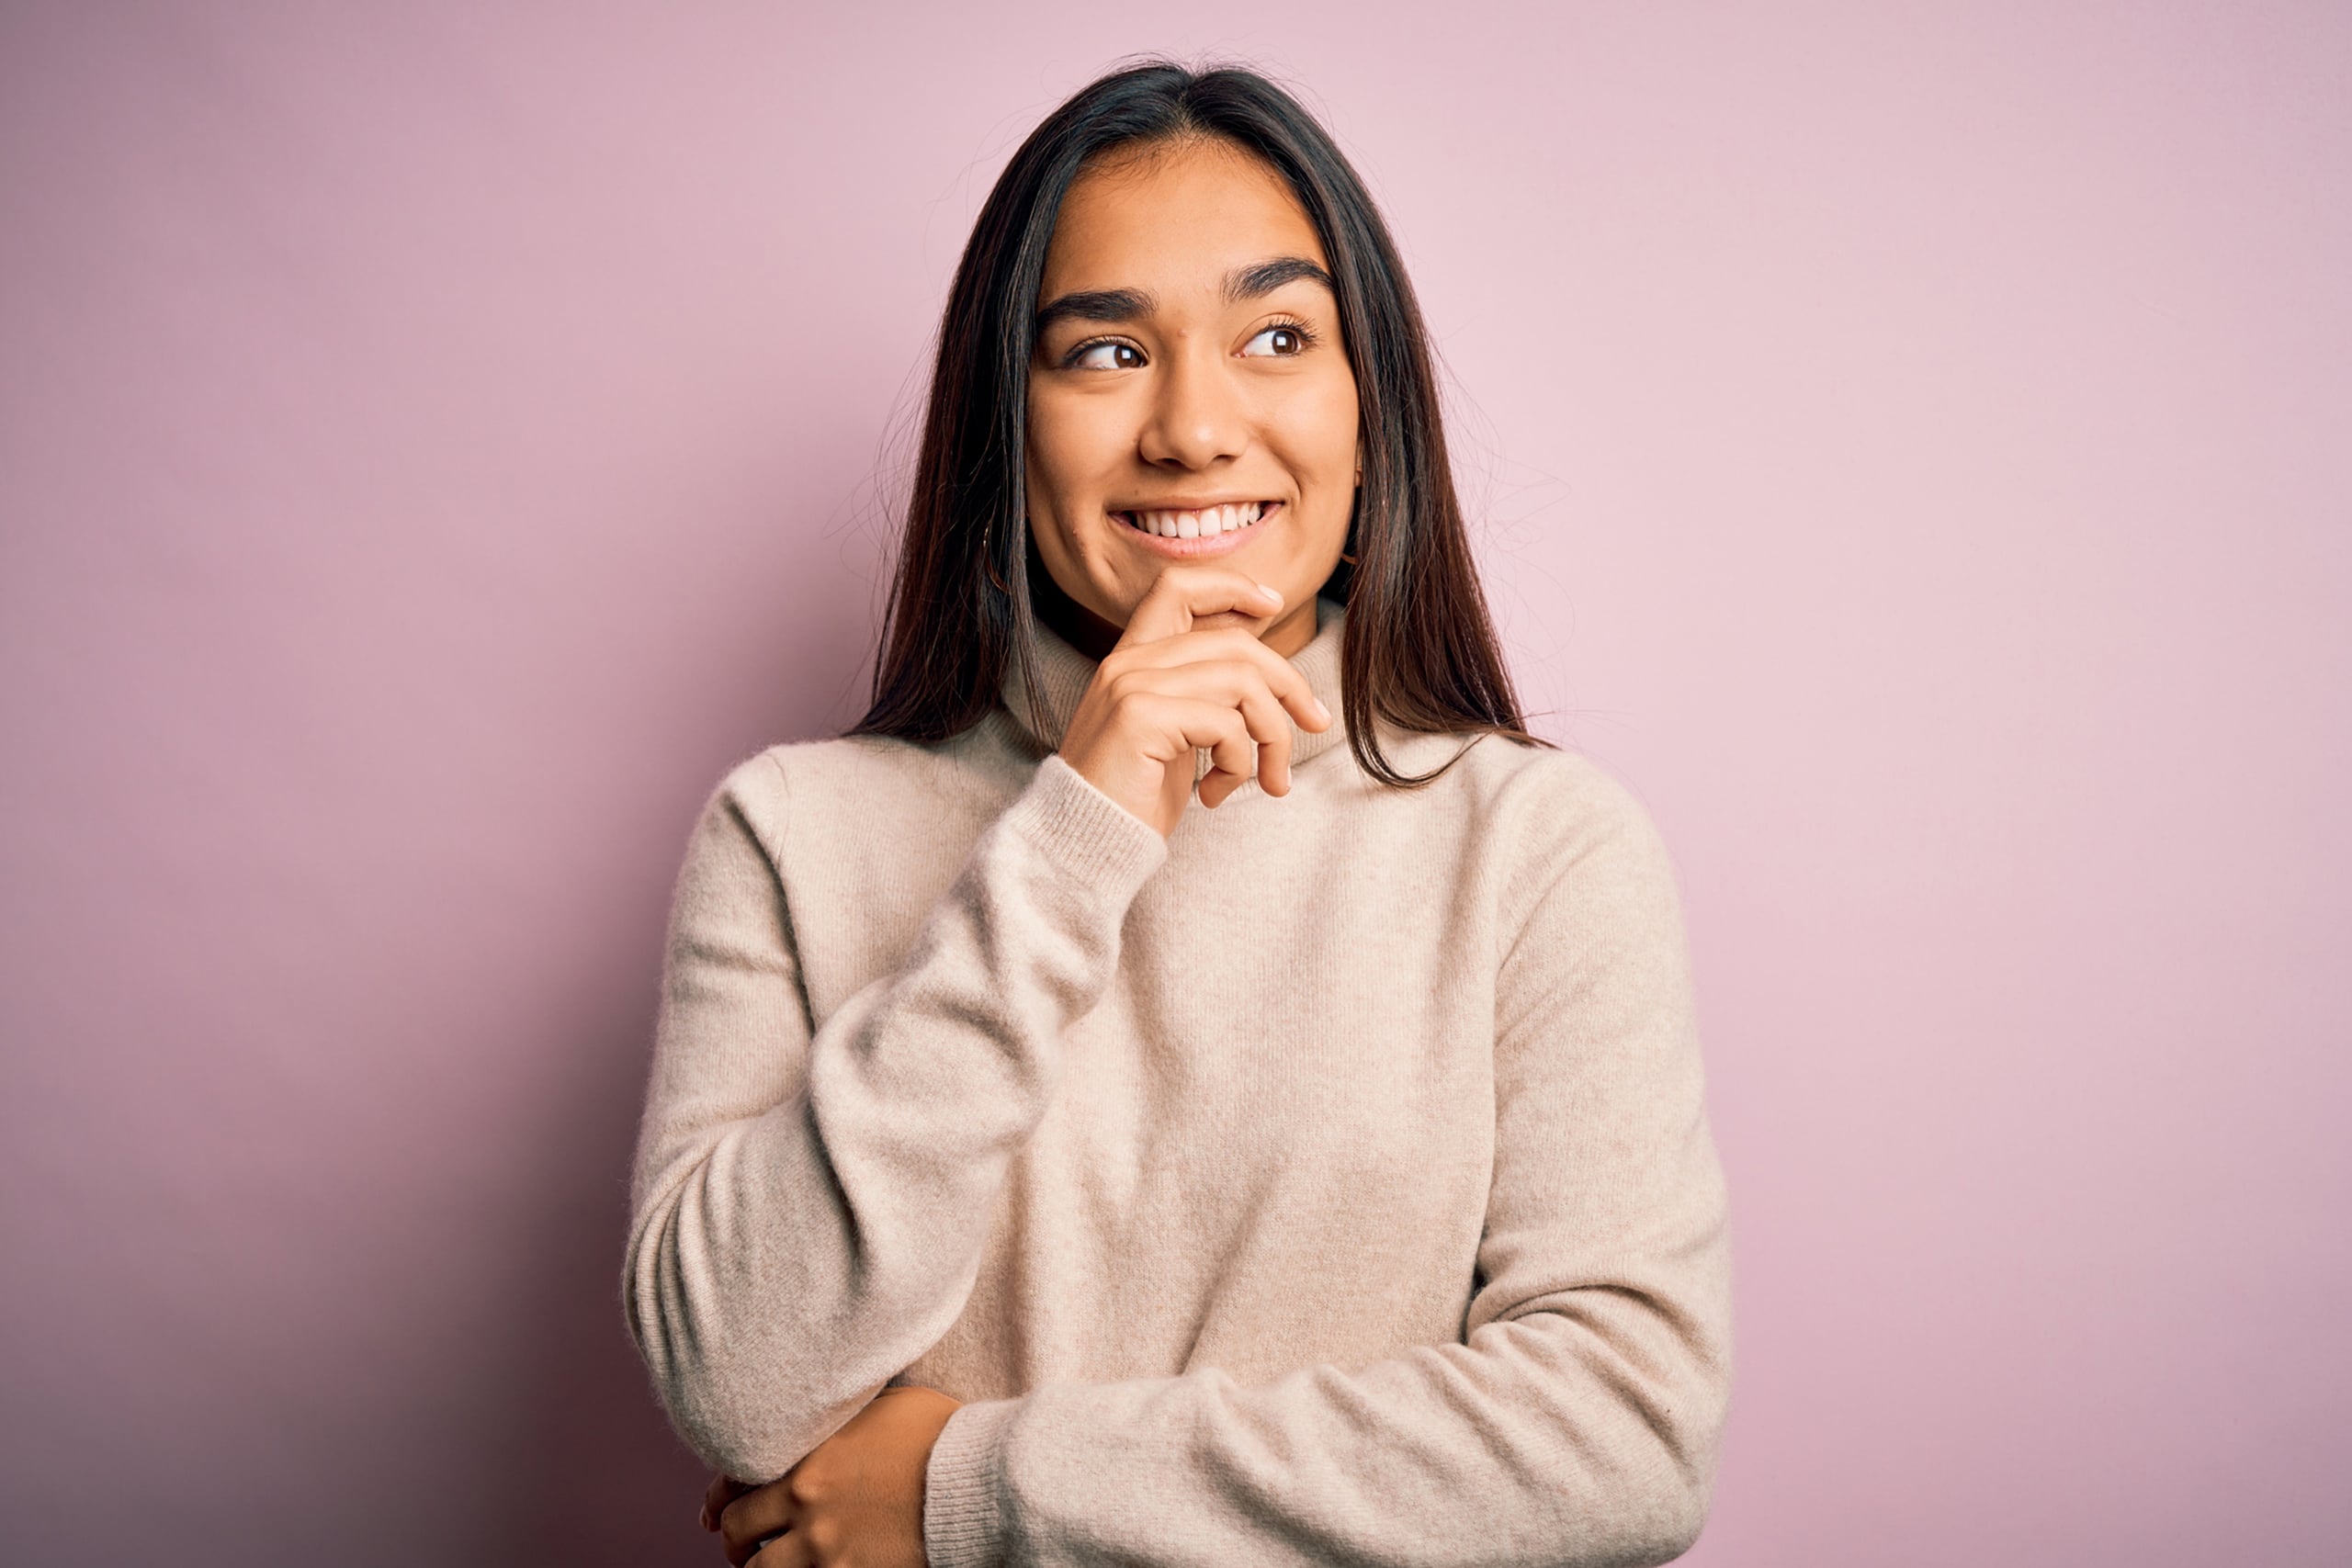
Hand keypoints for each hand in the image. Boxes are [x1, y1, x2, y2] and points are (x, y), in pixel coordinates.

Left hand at [703, 1385, 962, 1566]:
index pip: (730, 1484)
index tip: (714, 1512)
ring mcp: (825, 1550)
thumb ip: (835, 1419)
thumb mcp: (878, 1405)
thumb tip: (815, 1413)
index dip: (716, 1501)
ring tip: (767, 1566)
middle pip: (738, 1533)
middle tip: (740, 1548)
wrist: (977, 1478)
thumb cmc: (939, 1433)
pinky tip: (815, 1567)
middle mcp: (804, 1506)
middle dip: (734, 1542)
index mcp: (805, 1458)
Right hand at [1056, 564, 1333, 836]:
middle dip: (1289, 684)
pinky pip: (1226, 725)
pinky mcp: (1140, 718)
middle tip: (1315, 724)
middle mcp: (1127, 662)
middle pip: (1234, 641)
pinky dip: (1240, 764)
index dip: (1232, 587)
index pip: (1179, 588)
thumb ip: (1206, 693)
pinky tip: (1216, 794)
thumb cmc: (1133, 798)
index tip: (1274, 606)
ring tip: (1268, 779)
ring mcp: (1131, 686)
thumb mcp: (1177, 735)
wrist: (1084, 845)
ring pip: (1242, 681)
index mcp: (1132, 658)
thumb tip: (1266, 669)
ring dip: (1273, 735)